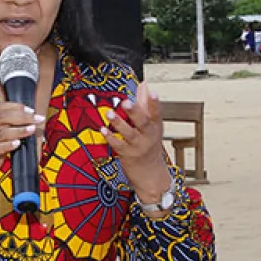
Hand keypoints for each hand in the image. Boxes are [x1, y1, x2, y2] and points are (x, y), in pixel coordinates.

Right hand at [0, 102, 40, 209]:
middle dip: (23, 117)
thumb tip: (30, 127)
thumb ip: (9, 134)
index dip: (17, 107)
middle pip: (3, 117)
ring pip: (1, 132)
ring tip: (31, 129)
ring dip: (19, 130)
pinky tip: (17, 144)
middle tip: (37, 119)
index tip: (32, 111)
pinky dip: (7, 145)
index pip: (1, 108)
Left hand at [103, 83, 173, 209]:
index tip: (152, 92)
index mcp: (155, 127)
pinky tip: (103, 130)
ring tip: (110, 113)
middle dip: (135, 112)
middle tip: (126, 102)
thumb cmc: (150, 147)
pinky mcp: (128, 155)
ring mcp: (139, 147)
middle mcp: (149, 136)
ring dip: (119, 123)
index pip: (157, 113)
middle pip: (143, 122)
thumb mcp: (152, 127)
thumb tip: (144, 85)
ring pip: (129, 134)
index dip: (155, 103)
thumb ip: (146, 105)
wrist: (152, 176)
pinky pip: (118, 145)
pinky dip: (111, 138)